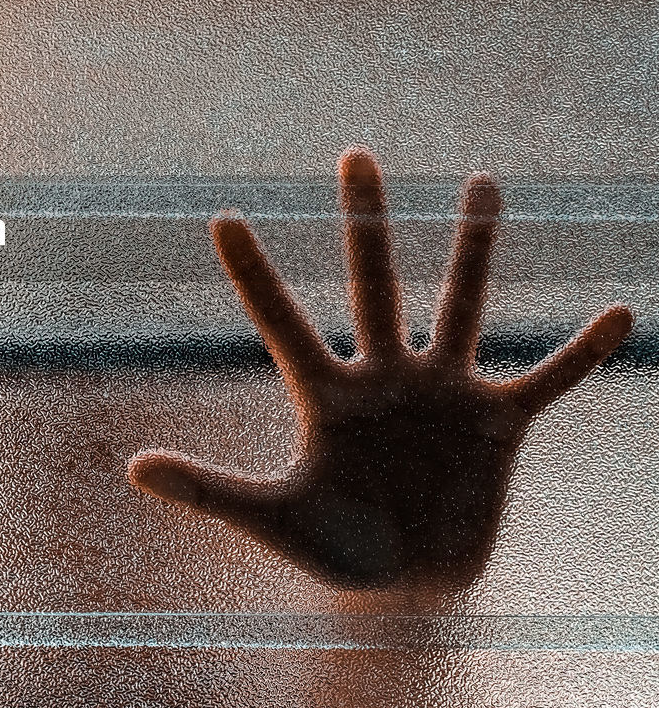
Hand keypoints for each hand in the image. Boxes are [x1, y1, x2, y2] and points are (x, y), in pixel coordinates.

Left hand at [128, 147, 633, 591]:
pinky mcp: (497, 423)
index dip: (251, 272)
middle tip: (352, 152)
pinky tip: (621, 313)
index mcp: (325, 393)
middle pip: (372, 281)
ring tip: (481, 184)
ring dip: (472, 248)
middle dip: (364, 220)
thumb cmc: (333, 550)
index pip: (279, 319)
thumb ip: (206, 490)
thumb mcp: (269, 518)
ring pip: (460, 304)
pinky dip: (582, 354)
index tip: (219, 215)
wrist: (406, 589)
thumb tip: (131, 467)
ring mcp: (442, 392)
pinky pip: (548, 380)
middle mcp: (384, 375)